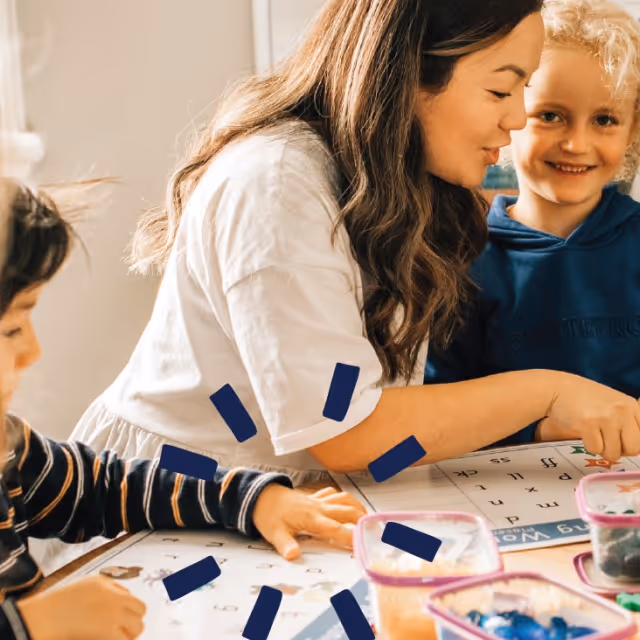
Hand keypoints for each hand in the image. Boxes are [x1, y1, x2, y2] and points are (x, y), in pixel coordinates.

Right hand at [18, 575, 145, 639]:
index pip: (134, 600)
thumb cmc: (62, 602)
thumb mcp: (91, 583)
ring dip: (131, 634)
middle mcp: (115, 601)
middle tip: (128, 630)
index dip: (132, 610)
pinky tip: (115, 639)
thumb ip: (110, 587)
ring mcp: (112, 618)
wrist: (47, 616)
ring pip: (136, 627)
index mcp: (111, 589)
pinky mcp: (106, 633)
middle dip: (135, 621)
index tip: (128, 616)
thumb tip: (125, 594)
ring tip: (122, 637)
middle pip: (140, 612)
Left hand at [252, 485, 366, 559]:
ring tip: (367, 517)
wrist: (261, 496)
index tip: (362, 544)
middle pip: (347, 511)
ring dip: (357, 507)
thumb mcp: (274, 533)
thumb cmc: (268, 514)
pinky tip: (346, 503)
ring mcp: (317, 500)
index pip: (336, 529)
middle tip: (374, 530)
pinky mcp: (314, 497)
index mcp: (312, 518)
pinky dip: (343, 498)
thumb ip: (286, 545)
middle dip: (362, 520)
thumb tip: (293, 556)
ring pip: (343, 500)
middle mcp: (318, 507)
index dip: (350, 537)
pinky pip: (333, 495)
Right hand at [541, 373, 639, 460]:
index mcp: (631, 405)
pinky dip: (589, 446)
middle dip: (619, 450)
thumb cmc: (584, 397)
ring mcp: (605, 417)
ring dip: (602, 450)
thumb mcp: (613, 402)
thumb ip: (627, 420)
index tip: (620, 441)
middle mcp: (621, 411)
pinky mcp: (587, 424)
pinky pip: (595, 449)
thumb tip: (636, 448)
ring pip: (613, 452)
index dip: (631, 443)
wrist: (557, 388)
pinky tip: (584, 433)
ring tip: (594, 437)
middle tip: (607, 443)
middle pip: (633, 448)